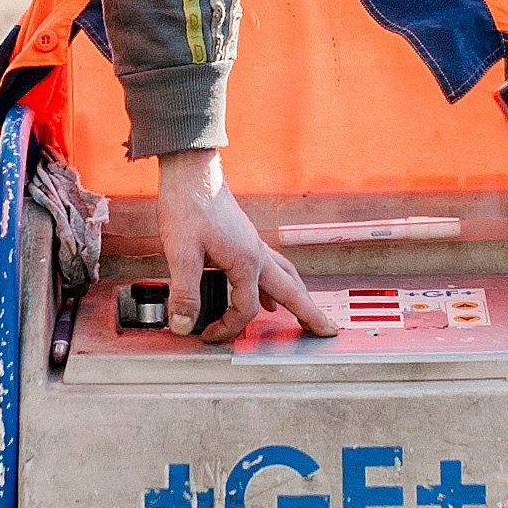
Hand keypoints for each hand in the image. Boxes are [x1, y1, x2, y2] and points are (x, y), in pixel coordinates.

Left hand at [154, 149, 339, 344]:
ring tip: (304, 313)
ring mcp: (253, 244)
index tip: (208, 335)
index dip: (228, 327)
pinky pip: (270, 265)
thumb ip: (184, 292)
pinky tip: (267, 291)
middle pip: (291, 290)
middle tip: (326, 330)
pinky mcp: (245, 237)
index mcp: (246, 261)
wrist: (191, 172)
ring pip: (285, 275)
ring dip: (297, 296)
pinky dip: (276, 282)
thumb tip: (185, 325)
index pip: (246, 308)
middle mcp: (256, 253)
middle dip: (309, 312)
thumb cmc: (189, 206)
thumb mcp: (181, 253)